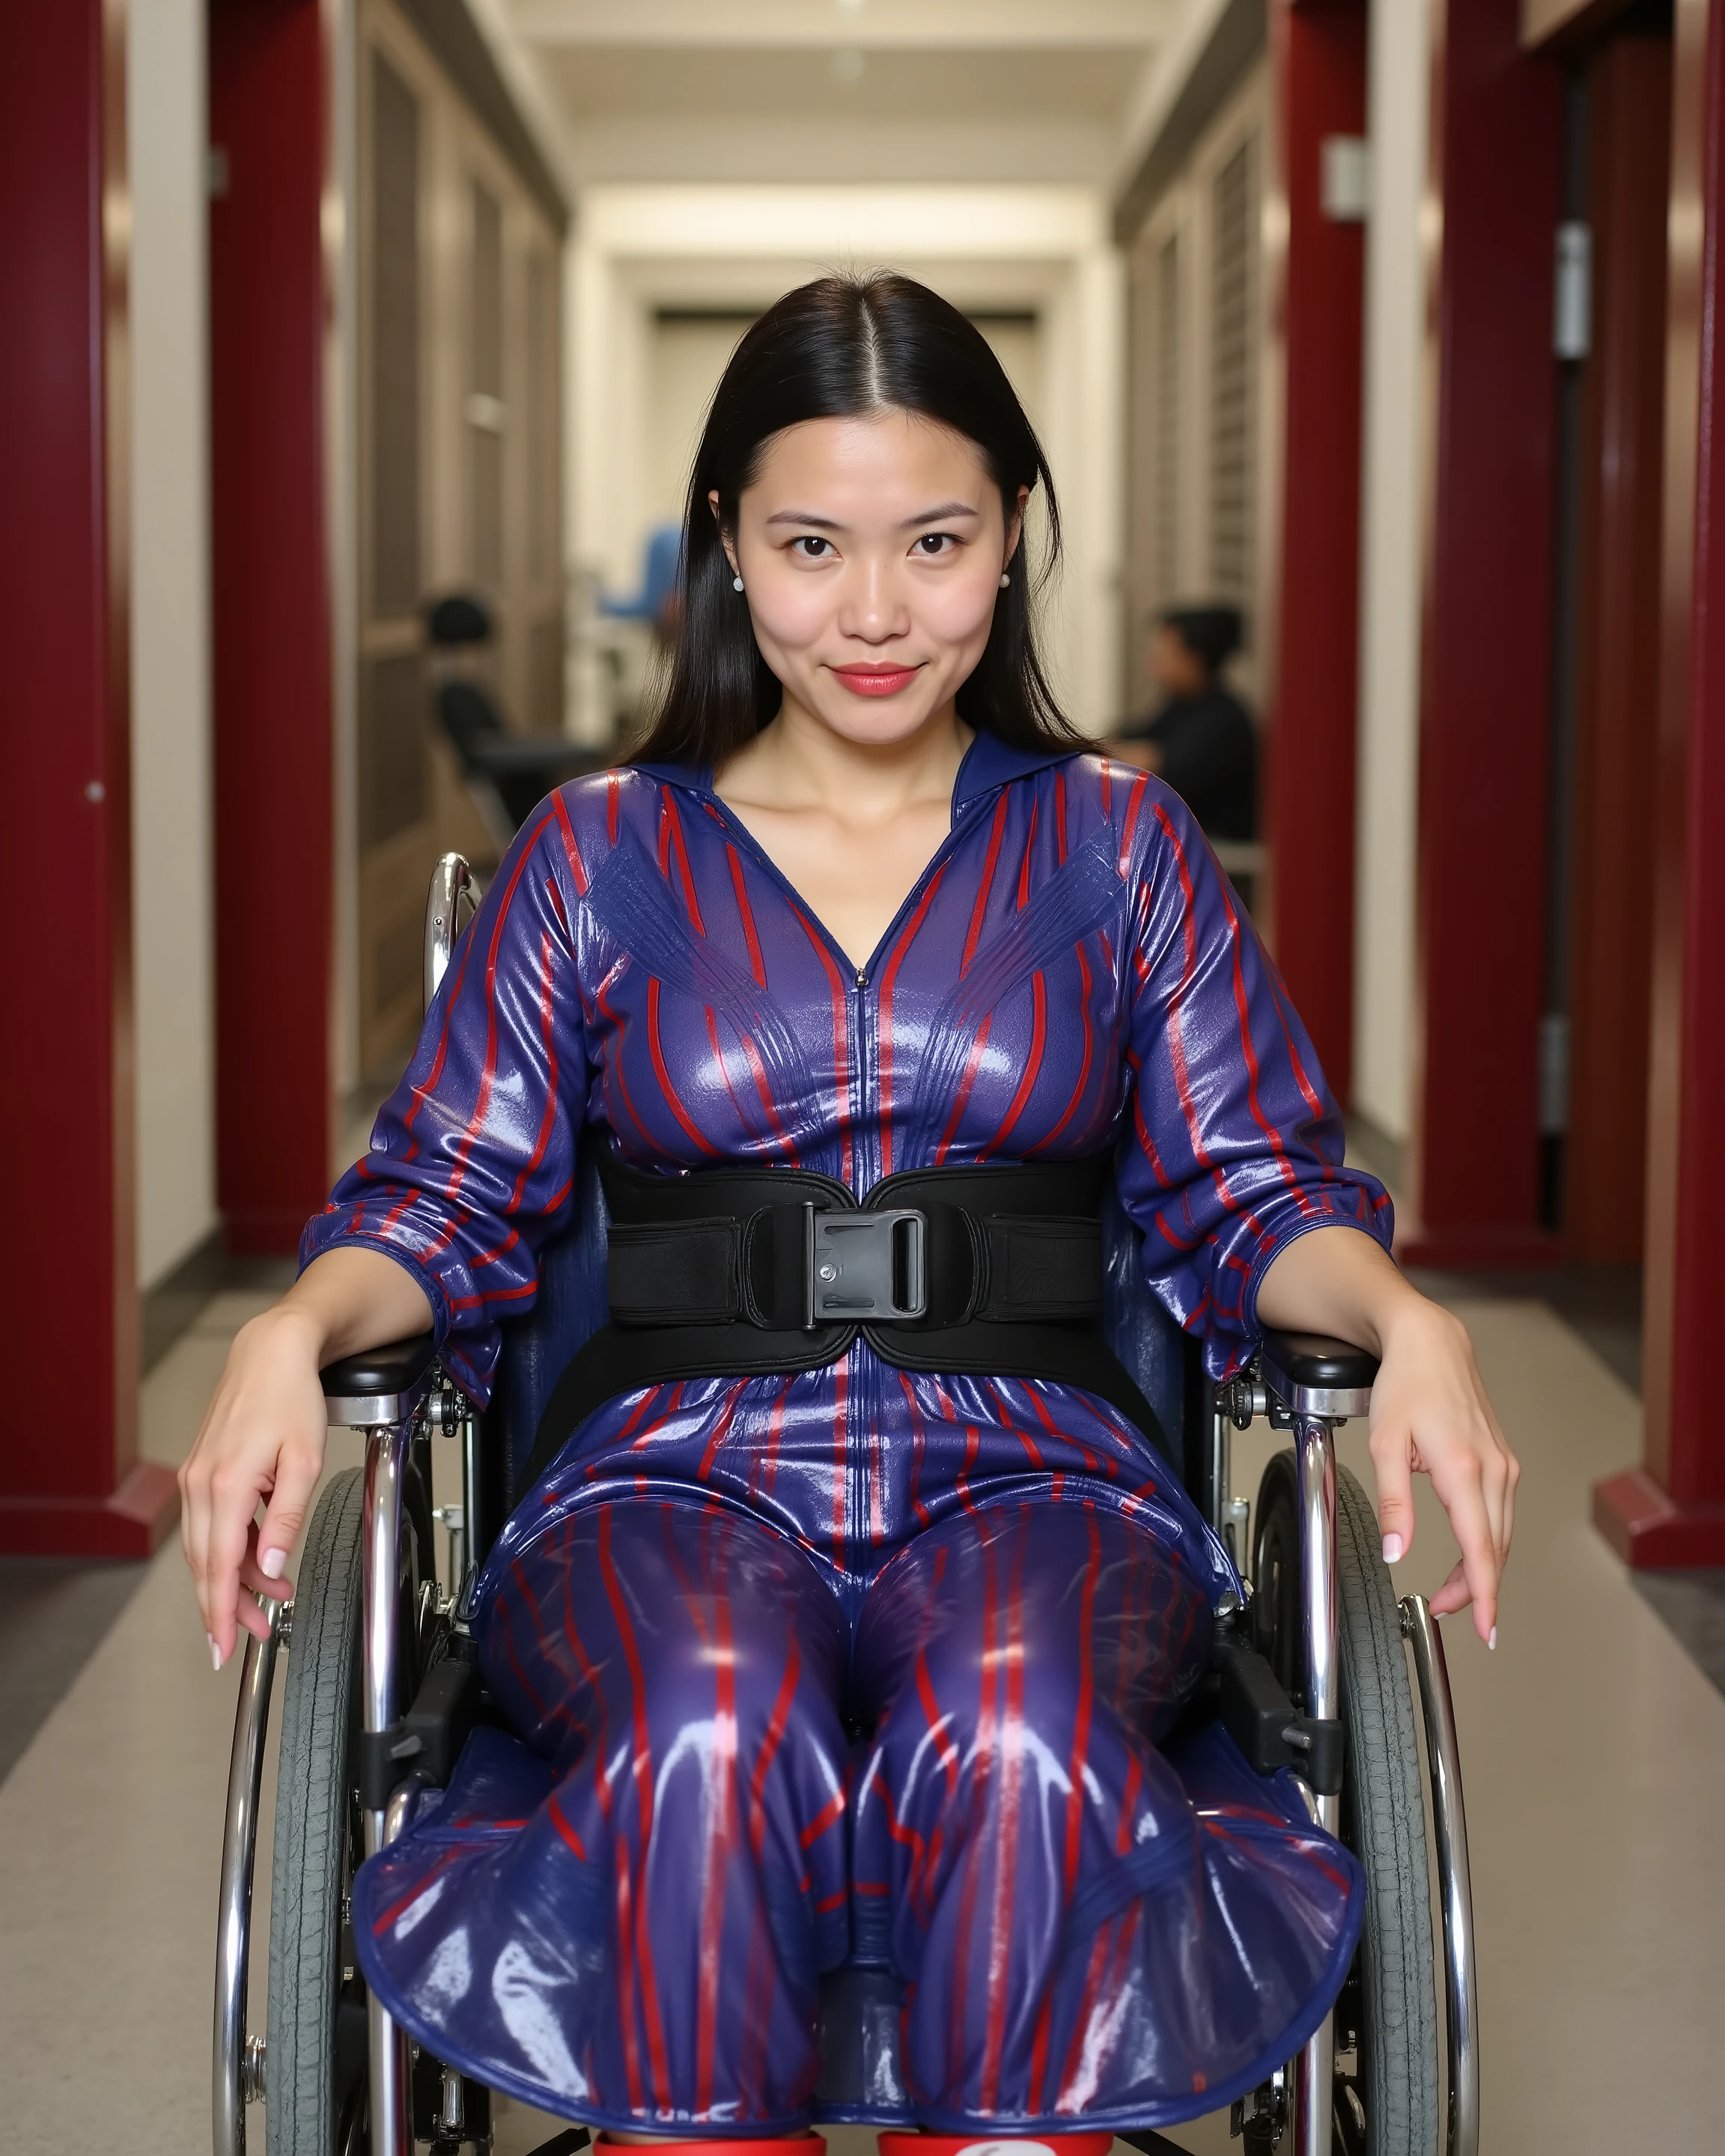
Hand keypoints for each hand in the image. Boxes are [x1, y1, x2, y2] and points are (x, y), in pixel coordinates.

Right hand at [178, 1305, 329, 1666]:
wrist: (272, 1353)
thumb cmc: (292, 1397)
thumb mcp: (305, 1460)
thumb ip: (285, 1518)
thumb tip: (268, 1569)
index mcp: (226, 1485)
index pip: (218, 1566)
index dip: (220, 1612)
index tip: (224, 1646)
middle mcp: (201, 1484)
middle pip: (206, 1564)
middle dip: (227, 1607)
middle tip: (253, 1636)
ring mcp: (197, 1477)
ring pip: (206, 1547)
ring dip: (232, 1580)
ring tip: (268, 1604)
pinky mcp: (202, 1471)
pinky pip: (210, 1524)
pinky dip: (230, 1550)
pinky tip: (257, 1561)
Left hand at [1256, 1226, 1518, 1646]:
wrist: (1430, 1342)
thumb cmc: (1405, 1383)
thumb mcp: (1384, 1443)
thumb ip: (1392, 1502)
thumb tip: (1397, 1551)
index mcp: (1463, 1469)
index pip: (1481, 1549)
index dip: (1484, 1595)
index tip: (1485, 1630)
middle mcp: (1493, 1469)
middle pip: (1495, 1548)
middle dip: (1476, 1589)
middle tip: (1448, 1612)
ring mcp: (1502, 1464)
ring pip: (1501, 1533)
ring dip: (1483, 1567)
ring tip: (1455, 1592)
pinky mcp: (1502, 1459)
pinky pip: (1501, 1513)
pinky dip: (1489, 1540)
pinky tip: (1471, 1551)